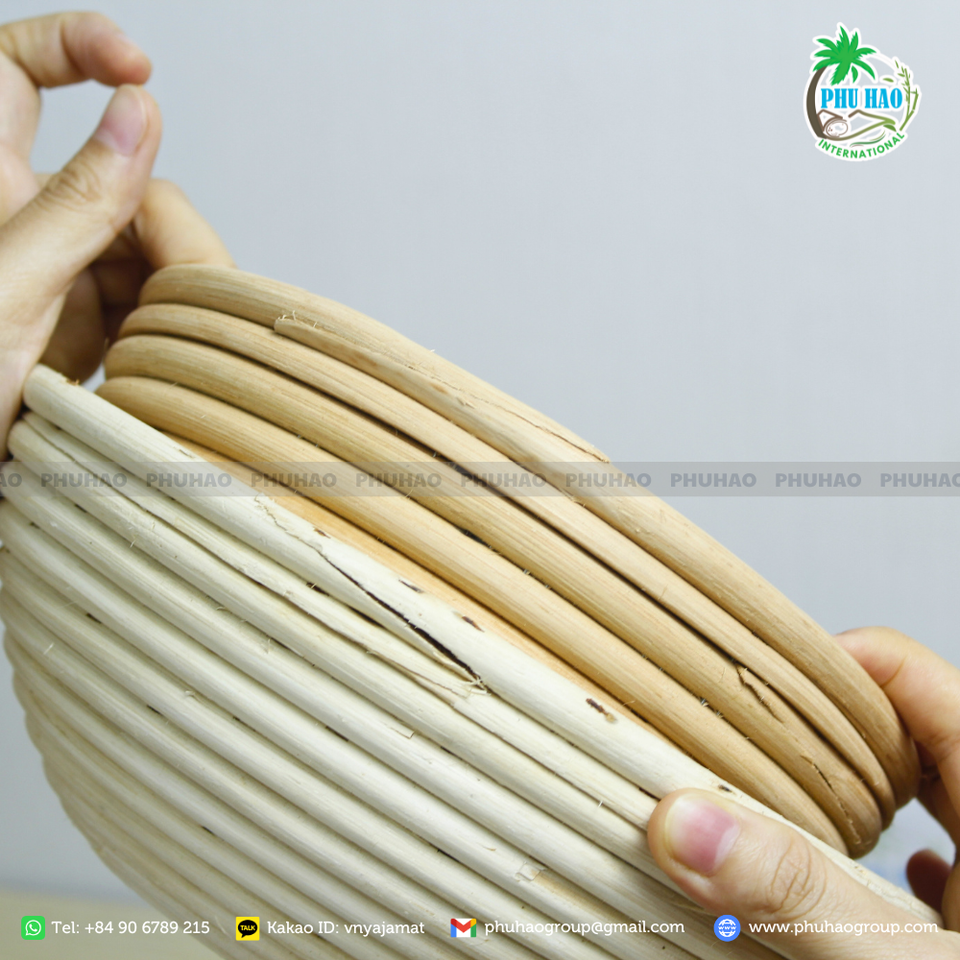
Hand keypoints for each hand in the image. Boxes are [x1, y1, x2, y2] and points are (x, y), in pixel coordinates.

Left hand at [0, 12, 231, 457]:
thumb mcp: (7, 285)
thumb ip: (78, 203)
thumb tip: (139, 118)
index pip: (13, 66)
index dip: (76, 44)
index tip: (138, 69)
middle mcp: (17, 216)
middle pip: (109, 171)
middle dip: (150, 209)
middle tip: (166, 262)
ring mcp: (52, 273)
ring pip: (135, 241)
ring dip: (161, 277)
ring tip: (159, 325)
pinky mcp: (76, 326)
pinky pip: (136, 300)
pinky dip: (157, 322)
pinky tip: (154, 349)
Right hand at [648, 627, 959, 957]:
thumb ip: (801, 895)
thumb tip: (685, 823)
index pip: (905, 670)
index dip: (822, 666)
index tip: (742, 691)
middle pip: (908, 725)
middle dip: (822, 732)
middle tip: (743, 745)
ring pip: (928, 791)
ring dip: (856, 794)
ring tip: (786, 801)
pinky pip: (950, 859)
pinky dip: (896, 857)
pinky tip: (875, 883)